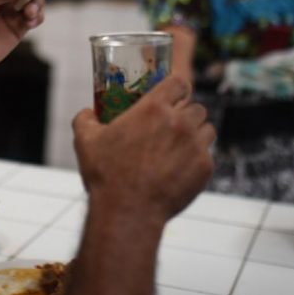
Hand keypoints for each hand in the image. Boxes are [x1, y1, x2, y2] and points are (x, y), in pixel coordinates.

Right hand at [72, 75, 214, 225]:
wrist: (128, 212)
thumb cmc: (106, 175)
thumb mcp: (85, 141)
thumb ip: (85, 119)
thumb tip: (87, 113)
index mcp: (154, 108)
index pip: (179, 82)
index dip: (177, 87)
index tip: (173, 95)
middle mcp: (179, 123)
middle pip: (197, 107)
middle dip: (187, 114)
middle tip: (173, 127)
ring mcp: (195, 146)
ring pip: (207, 130)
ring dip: (197, 135)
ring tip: (181, 147)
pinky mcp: (204, 168)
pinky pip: (207, 156)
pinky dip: (197, 160)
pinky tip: (181, 169)